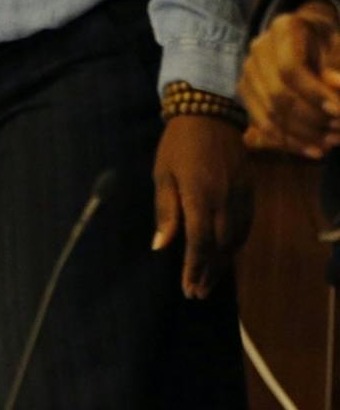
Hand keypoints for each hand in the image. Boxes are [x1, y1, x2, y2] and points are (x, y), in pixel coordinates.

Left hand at [152, 113, 252, 299]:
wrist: (209, 116)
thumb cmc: (177, 146)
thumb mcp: (162, 176)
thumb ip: (165, 212)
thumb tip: (160, 246)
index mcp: (199, 197)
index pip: (199, 243)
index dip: (194, 268)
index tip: (188, 288)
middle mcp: (225, 202)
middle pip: (219, 247)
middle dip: (208, 272)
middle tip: (197, 292)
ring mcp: (241, 198)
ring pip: (236, 240)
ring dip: (223, 263)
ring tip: (209, 281)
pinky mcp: (250, 193)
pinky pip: (246, 227)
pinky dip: (235, 245)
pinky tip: (225, 254)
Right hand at [241, 0, 339, 157]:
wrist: (308, 38)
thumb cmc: (329, 42)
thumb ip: (338, 66)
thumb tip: (336, 86)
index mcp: (284, 29)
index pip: (291, 68)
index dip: (314, 93)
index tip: (338, 112)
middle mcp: (259, 47)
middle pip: (277, 93)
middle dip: (310, 119)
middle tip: (336, 134)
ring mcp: (248, 69)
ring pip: (269, 111)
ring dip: (301, 135)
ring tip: (328, 145)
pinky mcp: (245, 89)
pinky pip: (260, 121)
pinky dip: (286, 140)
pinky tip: (310, 150)